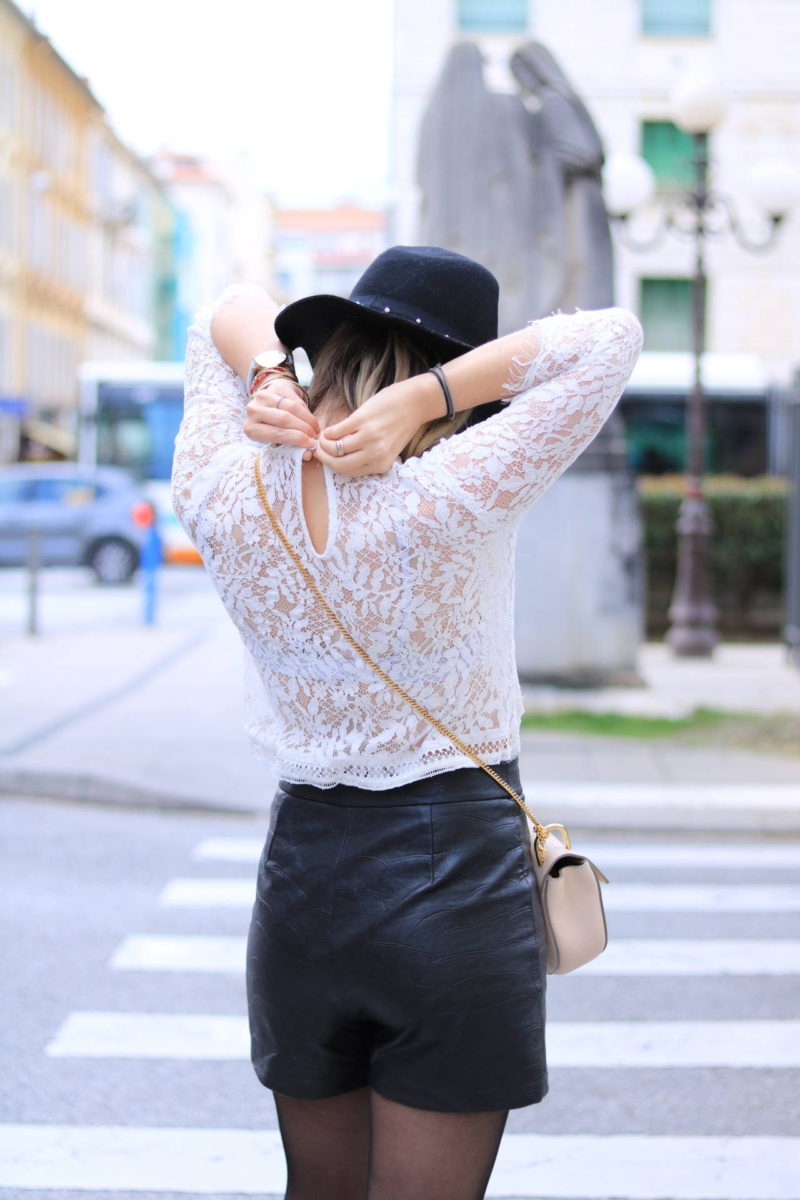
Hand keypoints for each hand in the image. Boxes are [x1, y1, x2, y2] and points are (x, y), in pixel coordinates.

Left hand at [244, 378, 320, 460]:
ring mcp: (263, 396)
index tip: (310, 444)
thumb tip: (308, 454)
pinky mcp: (275, 387)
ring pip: (292, 408)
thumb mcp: (277, 440)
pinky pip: (296, 399)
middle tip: (314, 437)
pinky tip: (310, 420)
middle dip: (304, 429)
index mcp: (250, 428)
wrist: (270, 405)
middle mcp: (253, 410)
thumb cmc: (274, 427)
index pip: (275, 433)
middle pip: (284, 419)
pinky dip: (306, 411)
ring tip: (315, 429)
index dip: (295, 439)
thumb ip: (292, 446)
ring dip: (308, 420)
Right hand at [312, 376, 436, 476]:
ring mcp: (368, 437)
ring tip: (323, 438)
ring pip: (335, 449)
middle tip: (319, 450)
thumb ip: (369, 456)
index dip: (334, 466)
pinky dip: (328, 431)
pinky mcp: (361, 420)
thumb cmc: (402, 424)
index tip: (328, 459)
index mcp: (382, 464)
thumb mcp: (388, 448)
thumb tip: (342, 457)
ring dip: (323, 444)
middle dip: (324, 458)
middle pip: (339, 464)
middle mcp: (375, 454)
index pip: (349, 472)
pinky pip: (337, 431)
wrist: (415, 402)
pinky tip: (329, 429)